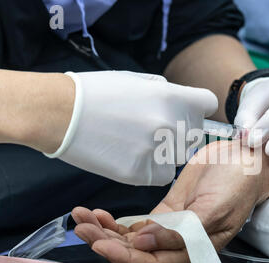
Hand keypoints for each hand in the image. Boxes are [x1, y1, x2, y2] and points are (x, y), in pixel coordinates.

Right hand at [45, 70, 217, 185]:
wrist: (60, 113)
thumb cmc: (96, 93)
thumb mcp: (138, 81)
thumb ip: (167, 93)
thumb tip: (182, 104)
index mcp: (172, 96)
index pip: (208, 103)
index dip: (198, 108)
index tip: (188, 113)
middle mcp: (170, 124)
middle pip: (194, 135)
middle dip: (180, 133)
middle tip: (155, 131)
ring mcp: (156, 150)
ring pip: (178, 157)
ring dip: (166, 153)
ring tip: (139, 143)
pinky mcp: (141, 173)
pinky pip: (162, 175)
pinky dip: (152, 169)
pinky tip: (132, 157)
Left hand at [72, 140, 268, 262]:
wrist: (244, 160)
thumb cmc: (237, 185)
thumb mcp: (212, 209)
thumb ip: (181, 230)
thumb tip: (144, 243)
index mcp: (193, 250)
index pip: (152, 262)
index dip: (124, 256)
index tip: (99, 242)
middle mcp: (178, 244)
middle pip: (136, 252)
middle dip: (106, 242)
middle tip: (80, 227)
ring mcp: (170, 228)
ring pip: (131, 239)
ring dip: (105, 231)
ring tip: (80, 217)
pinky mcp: (166, 211)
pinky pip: (136, 224)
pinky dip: (115, 221)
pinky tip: (98, 214)